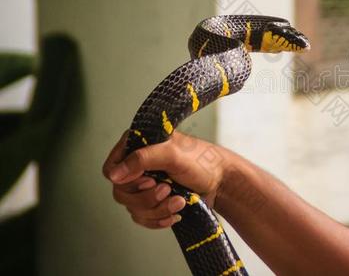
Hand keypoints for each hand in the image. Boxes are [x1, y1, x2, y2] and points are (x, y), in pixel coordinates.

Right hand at [102, 130, 229, 228]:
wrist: (220, 181)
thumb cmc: (201, 161)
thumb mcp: (172, 155)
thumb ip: (142, 159)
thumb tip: (114, 175)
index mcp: (138, 145)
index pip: (111, 168)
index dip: (126, 180)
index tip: (149, 180)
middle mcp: (137, 164)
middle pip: (121, 192)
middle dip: (147, 197)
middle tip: (168, 190)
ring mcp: (144, 184)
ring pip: (132, 208)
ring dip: (157, 209)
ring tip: (179, 201)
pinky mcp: (152, 201)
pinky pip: (142, 218)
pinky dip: (159, 219)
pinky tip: (175, 214)